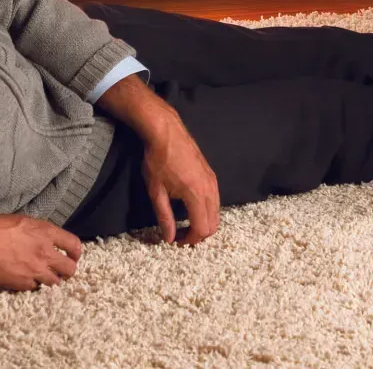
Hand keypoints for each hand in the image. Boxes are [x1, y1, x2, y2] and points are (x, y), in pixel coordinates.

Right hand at [0, 214, 82, 291]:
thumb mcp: (21, 221)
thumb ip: (38, 231)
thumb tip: (44, 238)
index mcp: (45, 232)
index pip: (74, 244)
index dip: (76, 252)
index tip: (74, 256)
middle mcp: (44, 251)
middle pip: (70, 268)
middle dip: (68, 270)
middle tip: (62, 271)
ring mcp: (34, 269)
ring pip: (55, 282)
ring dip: (52, 280)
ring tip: (46, 278)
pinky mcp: (22, 283)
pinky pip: (36, 288)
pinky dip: (33, 285)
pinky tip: (27, 280)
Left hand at [141, 116, 220, 245]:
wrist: (165, 131)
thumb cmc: (158, 160)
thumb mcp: (156, 191)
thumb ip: (165, 217)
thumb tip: (169, 238)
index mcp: (196, 195)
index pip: (201, 229)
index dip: (189, 240)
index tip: (175, 241)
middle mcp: (210, 189)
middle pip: (214, 224)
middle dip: (198, 235)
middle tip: (180, 236)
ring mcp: (213, 181)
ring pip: (216, 213)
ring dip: (203, 223)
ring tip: (185, 224)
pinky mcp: (211, 175)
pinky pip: (215, 200)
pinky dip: (206, 211)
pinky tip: (190, 208)